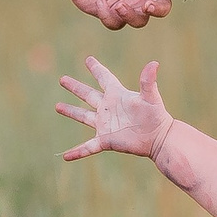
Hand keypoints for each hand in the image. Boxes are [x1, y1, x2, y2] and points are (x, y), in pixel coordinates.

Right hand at [56, 57, 175, 162]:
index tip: (88, 59)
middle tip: (62, 79)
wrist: (159, 138)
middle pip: (88, 95)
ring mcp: (105, 125)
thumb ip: (148, 82)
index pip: (104, 78)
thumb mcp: (151, 98)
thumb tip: (154, 63)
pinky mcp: (106, 140)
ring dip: (71, 111)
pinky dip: (77, 152)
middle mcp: (109, 108)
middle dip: (75, 87)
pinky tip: (65, 156)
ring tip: (58, 106)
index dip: (96, 69)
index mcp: (118, 95)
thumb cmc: (157, 116)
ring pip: (84, 116)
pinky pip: (88, 147)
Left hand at [61, 0, 172, 29]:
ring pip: (140, 21)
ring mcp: (128, 7)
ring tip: (119, 5)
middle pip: (162, 8)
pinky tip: (99, 3)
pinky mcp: (112, 16)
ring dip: (132, 16)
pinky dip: (108, 16)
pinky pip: (117, 24)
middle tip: (147, 5)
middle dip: (158, 9)